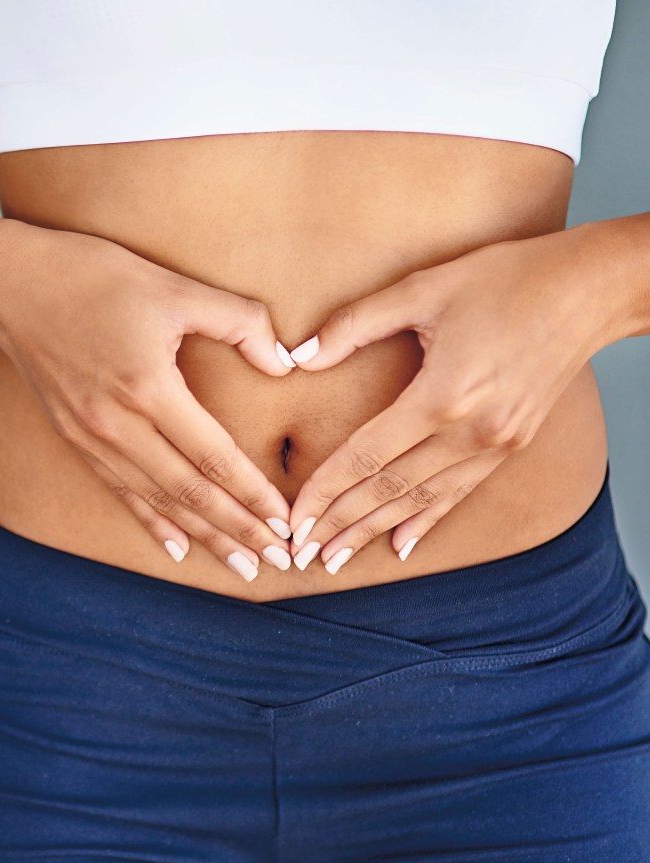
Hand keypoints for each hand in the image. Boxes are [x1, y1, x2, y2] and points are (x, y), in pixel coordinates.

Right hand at [0, 219, 297, 580]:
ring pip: (160, 501)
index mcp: (148, 387)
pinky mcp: (76, 440)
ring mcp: (92, 438)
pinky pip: (121, 492)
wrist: (11, 284)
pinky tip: (178, 547)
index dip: (253, 493)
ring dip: (205, 536)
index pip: (213, 457)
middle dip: (239, 530)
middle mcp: (118, 425)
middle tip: (278, 559)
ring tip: (242, 564)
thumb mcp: (175, 287)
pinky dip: (152, 522)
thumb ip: (240, 322)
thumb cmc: (95, 276)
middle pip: (190, 492)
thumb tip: (285, 363)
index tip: (285, 522)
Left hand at [285, 226, 606, 573]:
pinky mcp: (511, 446)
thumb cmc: (507, 280)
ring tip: (338, 558)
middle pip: (389, 489)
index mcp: (442, 395)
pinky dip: (426, 521)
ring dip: (375, 531)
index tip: (295, 518)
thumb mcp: (423, 287)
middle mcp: (470, 432)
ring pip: (421, 500)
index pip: (367, 456)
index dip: (326, 490)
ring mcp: (495, 445)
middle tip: (303, 553)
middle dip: (341, 524)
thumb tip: (300, 355)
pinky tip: (401, 545)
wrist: (590, 290)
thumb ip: (355, 324)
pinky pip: (459, 493)